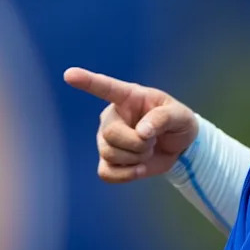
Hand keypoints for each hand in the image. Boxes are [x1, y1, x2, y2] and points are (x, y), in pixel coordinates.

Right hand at [63, 67, 198, 182]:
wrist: (179, 147)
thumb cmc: (178, 123)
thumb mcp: (180, 115)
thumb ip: (162, 118)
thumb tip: (141, 133)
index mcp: (129, 97)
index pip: (105, 87)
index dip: (87, 81)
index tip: (69, 74)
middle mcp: (112, 116)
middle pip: (110, 134)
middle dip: (137, 144)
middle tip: (153, 141)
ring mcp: (106, 139)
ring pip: (109, 154)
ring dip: (137, 158)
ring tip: (148, 150)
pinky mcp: (108, 161)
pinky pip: (106, 173)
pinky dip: (126, 175)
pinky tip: (139, 168)